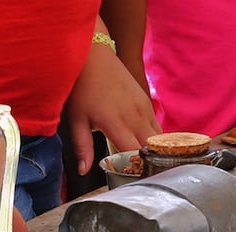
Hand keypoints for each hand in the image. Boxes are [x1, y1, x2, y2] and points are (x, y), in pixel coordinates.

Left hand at [62, 42, 159, 173]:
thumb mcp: (77, 120)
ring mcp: (143, 106)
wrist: (94, 57)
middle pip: (151, 146)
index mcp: (115, 121)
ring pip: (158, 135)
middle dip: (150, 162)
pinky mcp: (146, 100)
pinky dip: (156, 138)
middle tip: (145, 175)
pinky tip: (150, 147)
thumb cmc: (82, 90)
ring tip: (151, 164)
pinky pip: (157, 124)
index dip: (136, 167)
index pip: (134, 151)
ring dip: (156, 150)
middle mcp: (134, 114)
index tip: (134, 178)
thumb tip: (84, 171)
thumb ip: (83, 147)